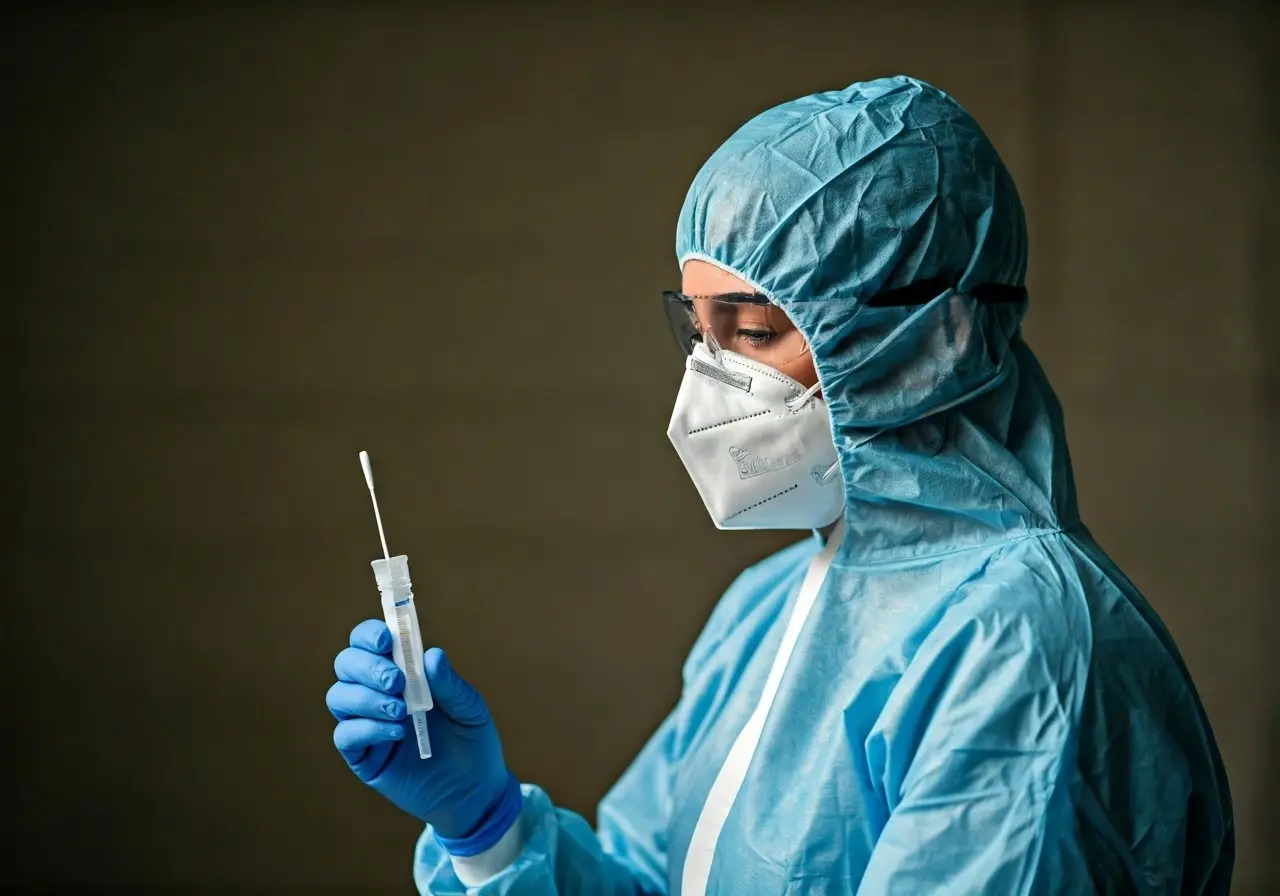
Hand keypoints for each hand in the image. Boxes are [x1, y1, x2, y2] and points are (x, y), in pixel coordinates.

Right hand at [326, 620, 520, 848]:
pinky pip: (345, 736)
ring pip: (339, 698)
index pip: (368, 643)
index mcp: (402, 672)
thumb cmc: (472, 741)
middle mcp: (377, 693)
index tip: (385, 640)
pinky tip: (396, 733)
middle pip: (346, 665)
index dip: (369, 635)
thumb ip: (450, 684)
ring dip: (366, 698)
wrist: (476, 792)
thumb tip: (432, 655)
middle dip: (366, 667)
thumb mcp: (469, 709)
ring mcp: (367, 724)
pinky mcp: (364, 757)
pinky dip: (366, 729)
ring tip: (401, 711)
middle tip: (396, 681)